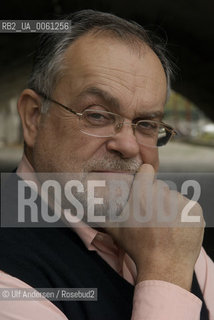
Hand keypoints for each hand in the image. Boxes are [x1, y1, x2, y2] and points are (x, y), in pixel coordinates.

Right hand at [105, 164, 204, 290]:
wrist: (164, 267)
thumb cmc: (138, 247)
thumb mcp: (115, 229)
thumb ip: (101, 213)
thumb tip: (82, 206)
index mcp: (143, 193)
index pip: (146, 169)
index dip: (144, 178)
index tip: (143, 187)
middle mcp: (163, 194)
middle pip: (159, 186)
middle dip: (155, 196)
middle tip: (152, 216)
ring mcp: (182, 202)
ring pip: (174, 196)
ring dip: (170, 206)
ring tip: (165, 225)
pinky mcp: (195, 211)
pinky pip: (187, 206)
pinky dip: (183, 214)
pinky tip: (176, 228)